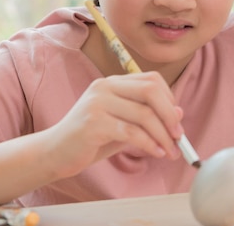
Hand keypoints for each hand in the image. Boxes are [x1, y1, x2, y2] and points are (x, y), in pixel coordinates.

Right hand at [43, 71, 183, 178]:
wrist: (54, 153)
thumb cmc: (91, 139)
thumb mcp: (123, 124)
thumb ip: (147, 116)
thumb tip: (179, 113)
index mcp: (113, 82)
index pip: (152, 80)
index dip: (170, 99)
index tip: (177, 121)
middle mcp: (105, 87)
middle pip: (151, 91)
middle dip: (170, 115)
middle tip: (179, 136)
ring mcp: (98, 103)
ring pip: (144, 114)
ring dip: (163, 136)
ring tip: (170, 151)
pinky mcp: (93, 123)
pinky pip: (132, 132)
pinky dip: (149, 144)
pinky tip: (156, 152)